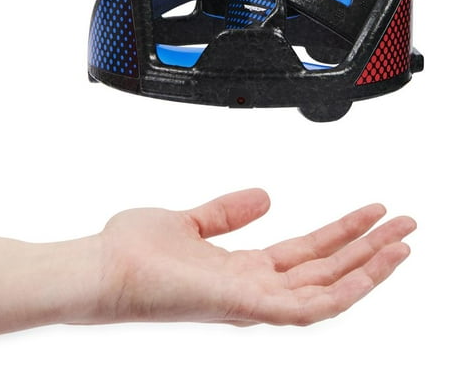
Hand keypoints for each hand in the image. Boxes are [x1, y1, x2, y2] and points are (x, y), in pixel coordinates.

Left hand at [89, 188, 414, 326]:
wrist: (98, 268)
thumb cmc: (132, 250)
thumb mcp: (191, 222)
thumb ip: (227, 212)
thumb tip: (265, 195)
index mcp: (242, 269)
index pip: (306, 253)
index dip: (342, 234)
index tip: (369, 212)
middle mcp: (253, 289)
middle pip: (326, 269)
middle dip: (367, 248)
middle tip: (403, 222)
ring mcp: (250, 302)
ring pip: (328, 290)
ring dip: (369, 267)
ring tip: (401, 239)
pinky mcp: (242, 304)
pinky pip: (308, 307)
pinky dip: (346, 289)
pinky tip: (372, 266)